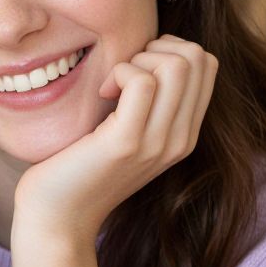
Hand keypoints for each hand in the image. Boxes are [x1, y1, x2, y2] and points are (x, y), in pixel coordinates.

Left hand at [13, 34, 217, 239]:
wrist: (58, 218)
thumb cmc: (80, 168)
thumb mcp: (127, 133)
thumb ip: (149, 103)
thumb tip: (148, 53)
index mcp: (183, 135)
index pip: (206, 64)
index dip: (169, 49)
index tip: (134, 72)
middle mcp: (179, 140)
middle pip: (197, 58)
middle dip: (156, 48)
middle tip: (122, 74)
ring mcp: (157, 143)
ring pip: (178, 65)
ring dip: (138, 60)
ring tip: (112, 86)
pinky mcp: (127, 143)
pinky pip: (141, 82)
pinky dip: (119, 72)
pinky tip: (102, 94)